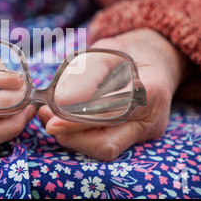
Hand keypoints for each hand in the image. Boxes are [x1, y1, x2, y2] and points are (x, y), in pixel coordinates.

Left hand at [38, 28, 187, 160]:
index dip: (78, 123)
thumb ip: (85, 76)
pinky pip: (103, 143)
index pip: (110, 116)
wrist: (154, 59)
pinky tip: (62, 118)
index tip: (52, 122)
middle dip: (71, 136)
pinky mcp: (134, 139)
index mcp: (150, 91)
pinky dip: (79, 135)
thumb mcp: (106, 52)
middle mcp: (151, 120)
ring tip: (49, 114)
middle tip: (45, 115)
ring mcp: (144, 133)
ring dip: (71, 136)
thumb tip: (58, 101)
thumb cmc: (129, 51)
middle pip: (107, 144)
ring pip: (102, 149)